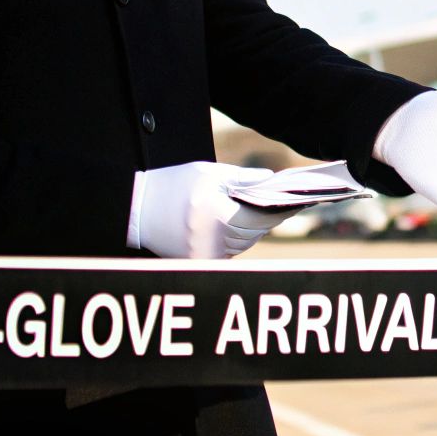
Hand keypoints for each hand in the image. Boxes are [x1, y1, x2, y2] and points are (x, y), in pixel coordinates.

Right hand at [131, 162, 297, 258]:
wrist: (137, 209)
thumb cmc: (174, 184)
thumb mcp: (208, 173)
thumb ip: (243, 178)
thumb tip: (273, 181)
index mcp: (214, 212)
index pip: (260, 218)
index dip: (281, 211)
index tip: (299, 202)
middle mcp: (210, 238)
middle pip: (255, 232)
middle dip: (269, 218)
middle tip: (285, 204)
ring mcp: (204, 253)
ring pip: (244, 243)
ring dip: (253, 229)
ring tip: (258, 211)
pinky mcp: (199, 261)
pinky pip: (229, 251)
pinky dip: (236, 238)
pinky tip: (233, 223)